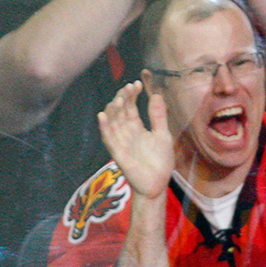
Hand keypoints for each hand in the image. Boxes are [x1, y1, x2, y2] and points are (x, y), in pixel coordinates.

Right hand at [97, 81, 173, 199]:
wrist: (157, 184)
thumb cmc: (160, 161)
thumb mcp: (162, 135)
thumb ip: (158, 116)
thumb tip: (156, 94)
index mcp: (136, 127)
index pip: (131, 107)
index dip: (132, 95)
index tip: (137, 83)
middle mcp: (126, 132)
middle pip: (120, 111)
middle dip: (123, 98)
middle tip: (129, 87)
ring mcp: (120, 142)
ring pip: (112, 122)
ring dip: (114, 110)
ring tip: (119, 98)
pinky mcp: (117, 153)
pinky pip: (108, 138)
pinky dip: (105, 127)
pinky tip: (103, 115)